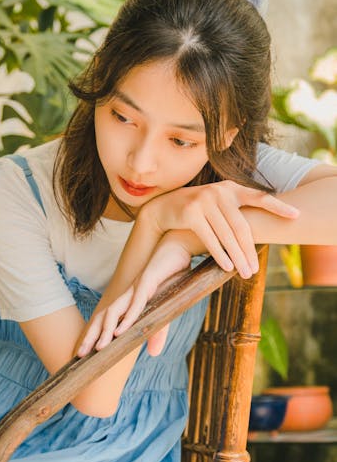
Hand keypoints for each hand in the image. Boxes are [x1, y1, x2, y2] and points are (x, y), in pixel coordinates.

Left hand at [77, 235, 191, 357]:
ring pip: (115, 312)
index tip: (83, 352)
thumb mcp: (165, 310)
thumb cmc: (171, 277)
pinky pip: (136, 303)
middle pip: (104, 318)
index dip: (95, 335)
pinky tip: (121, 331)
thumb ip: (158, 331)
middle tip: (79, 355)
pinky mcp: (148, 282)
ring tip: (99, 348)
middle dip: (91, 336)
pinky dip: (128, 318)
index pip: (107, 321)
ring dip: (106, 331)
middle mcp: (128, 295)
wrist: (179, 247)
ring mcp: (136, 288)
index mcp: (129, 301)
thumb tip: (153, 353)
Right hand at [146, 181, 299, 277]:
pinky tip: (227, 266)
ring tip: (245, 272)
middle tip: (254, 270)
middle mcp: (219, 192)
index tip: (296, 215)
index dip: (278, 207)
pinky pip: (210, 238)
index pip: (259, 197)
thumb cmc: (197, 209)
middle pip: (241, 226)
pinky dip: (219, 254)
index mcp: (231, 189)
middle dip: (249, 251)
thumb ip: (236, 210)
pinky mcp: (191, 213)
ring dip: (237, 257)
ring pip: (227, 235)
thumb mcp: (217, 204)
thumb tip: (262, 229)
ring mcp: (204, 201)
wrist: (164, 207)